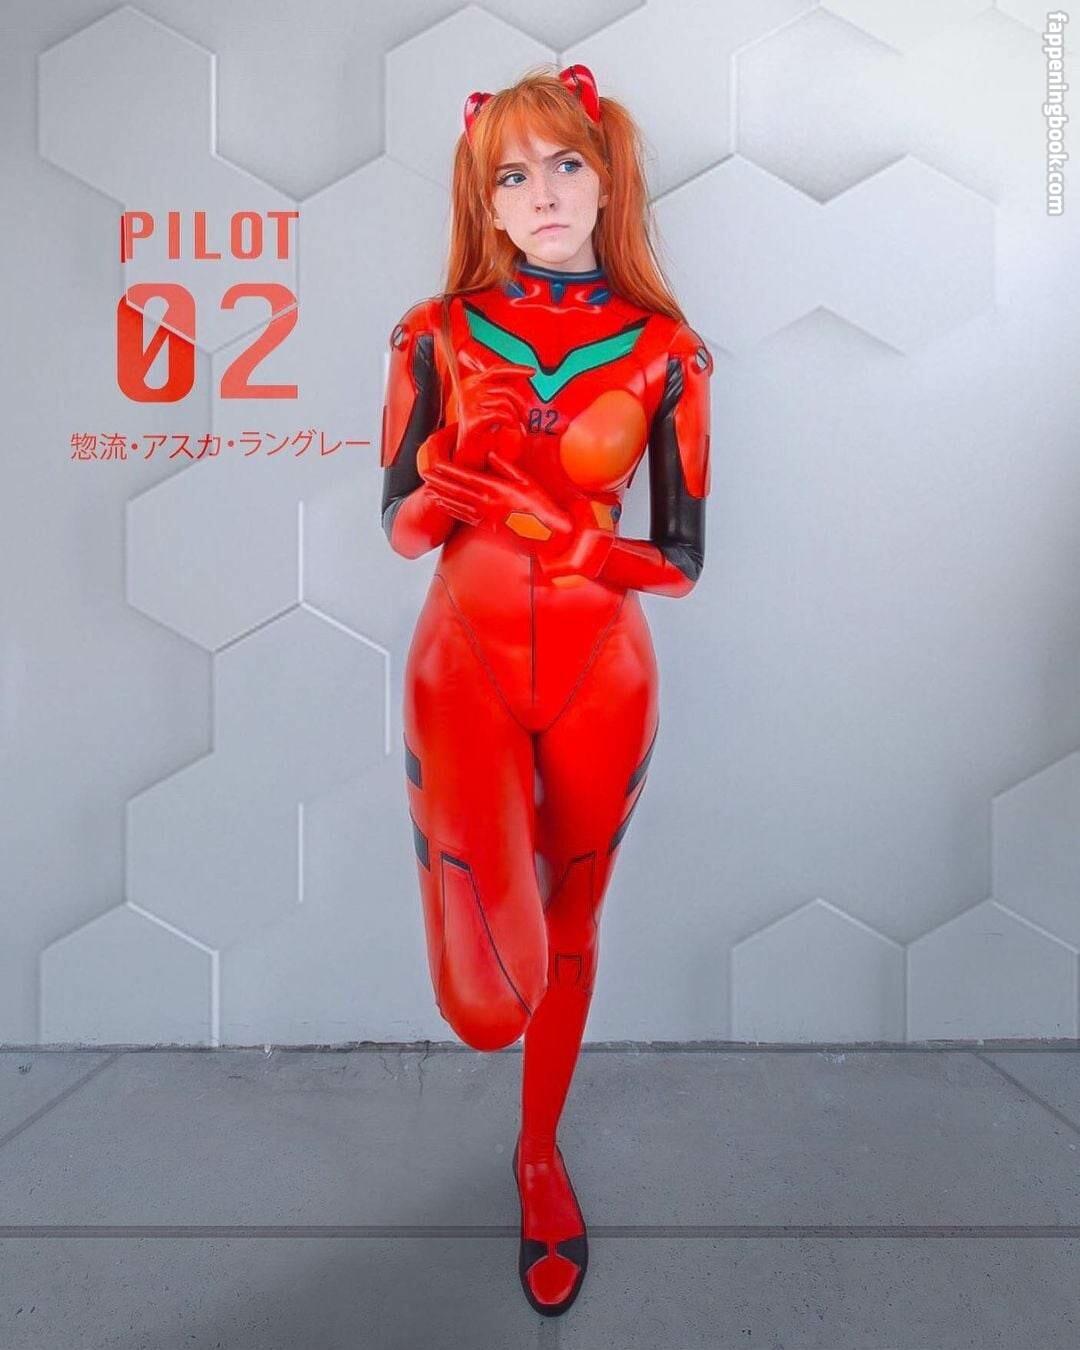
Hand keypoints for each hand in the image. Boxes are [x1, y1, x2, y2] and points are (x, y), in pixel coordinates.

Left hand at [420, 451, 572, 539]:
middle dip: (439, 482)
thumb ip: (505, 466)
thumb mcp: (526, 480)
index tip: (436, 464)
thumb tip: (490, 453)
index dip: (449, 471)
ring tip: (428, 488)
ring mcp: (485, 516)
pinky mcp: (487, 525)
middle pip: (456, 490)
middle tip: (424, 474)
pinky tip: (443, 504)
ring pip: (457, 504)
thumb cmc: (540, 505)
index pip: (466, 477)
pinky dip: (451, 509)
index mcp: (496, 489)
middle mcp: (487, 502)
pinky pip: (464, 516)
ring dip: (441, 495)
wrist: (547, 533)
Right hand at [453, 364, 533, 467]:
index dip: (516, 369)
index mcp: (472, 383)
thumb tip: (520, 375)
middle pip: (505, 389)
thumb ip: (500, 390)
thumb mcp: (490, 405)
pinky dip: (511, 422)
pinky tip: (512, 428)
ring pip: (505, 402)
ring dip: (516, 416)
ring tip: (518, 426)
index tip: (532, 372)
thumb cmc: (482, 430)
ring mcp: (468, 403)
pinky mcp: (472, 418)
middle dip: (521, 404)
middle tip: (526, 419)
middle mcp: (468, 390)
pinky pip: (501, 415)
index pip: (496, 370)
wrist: (468, 454)